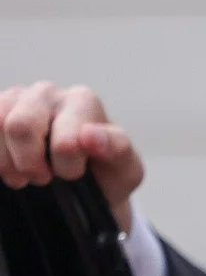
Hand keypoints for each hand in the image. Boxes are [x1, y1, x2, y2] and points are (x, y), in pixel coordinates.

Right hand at [0, 82, 144, 230]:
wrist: (86, 181)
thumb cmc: (106, 171)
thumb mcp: (125, 168)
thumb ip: (117, 149)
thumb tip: (90, 135)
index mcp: (83, 101)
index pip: (63, 136)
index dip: (66, 164)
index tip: (74, 175)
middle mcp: (48, 93)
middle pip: (20, 126)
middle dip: (31, 164)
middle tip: (45, 178)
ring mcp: (17, 98)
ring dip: (10, 162)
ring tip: (26, 175)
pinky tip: (9, 166)